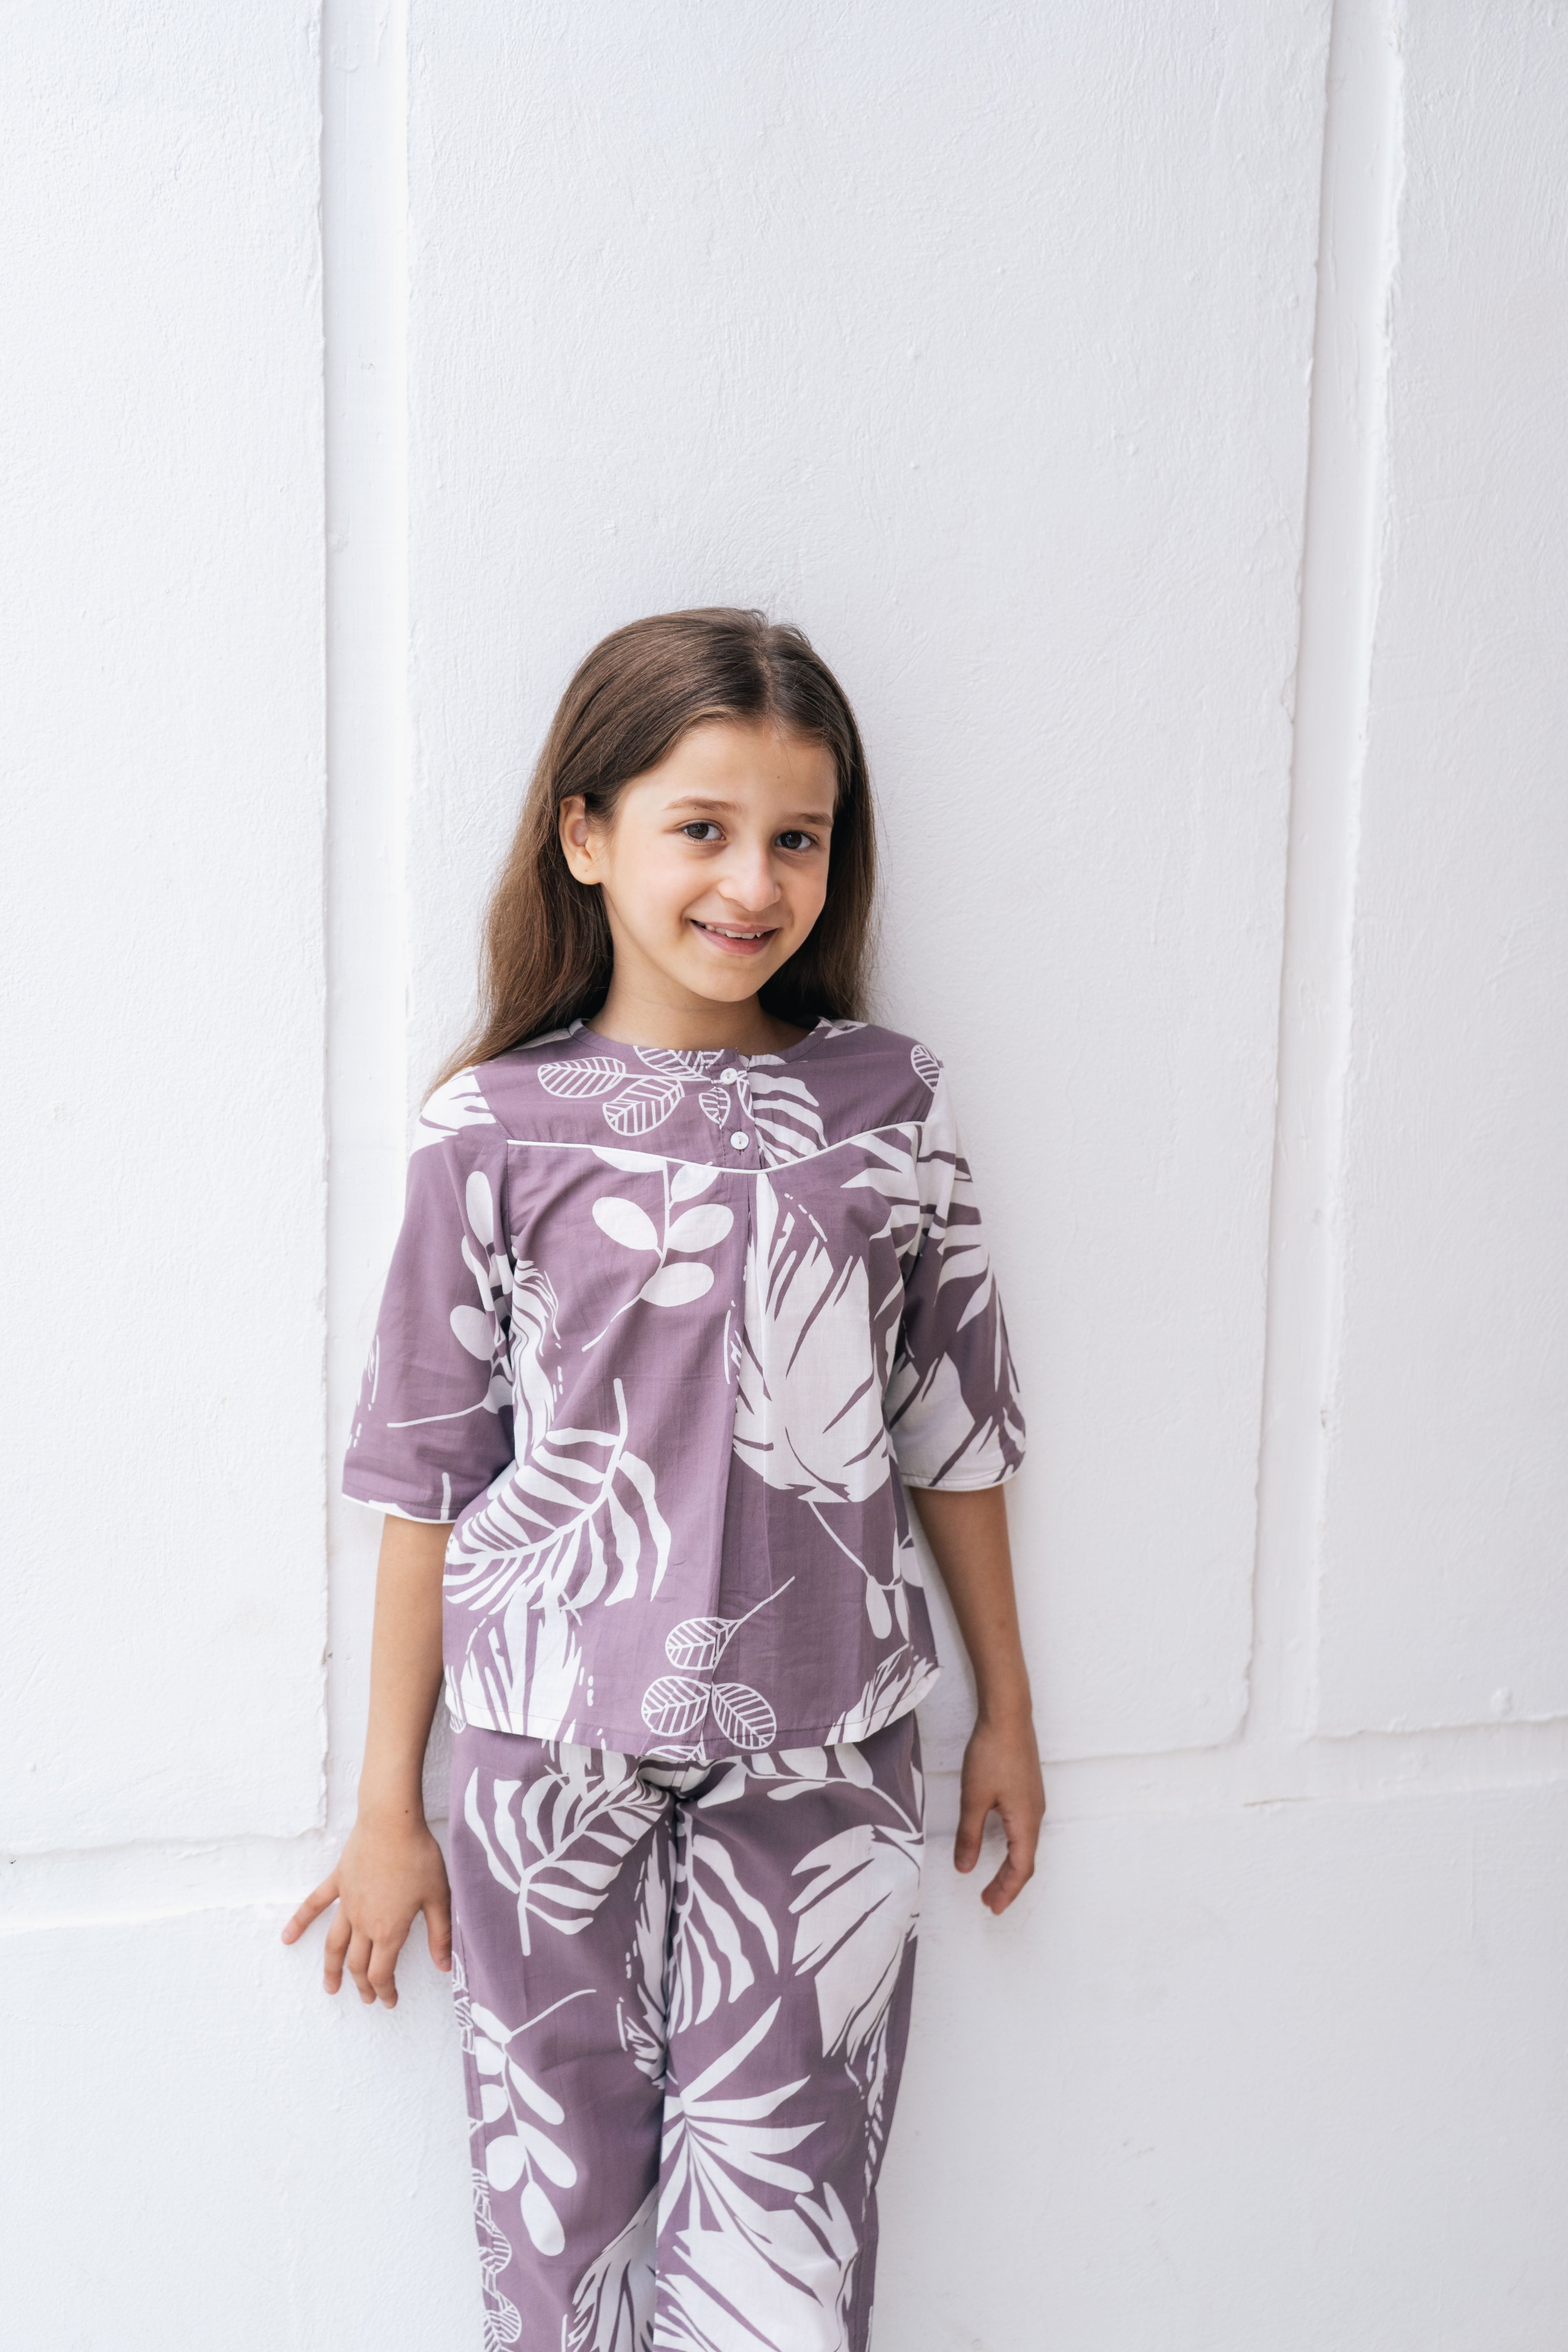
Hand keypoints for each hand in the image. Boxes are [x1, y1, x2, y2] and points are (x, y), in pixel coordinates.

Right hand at [281, 1810, 451, 2007]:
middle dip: (363, 1985)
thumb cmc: (418, 1856)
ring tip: (330, 1987)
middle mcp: (363, 1922)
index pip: (382, 1972)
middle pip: (358, 1964)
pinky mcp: (338, 1882)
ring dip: (331, 1969)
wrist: (392, 1821)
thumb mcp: (439, 1897)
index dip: (384, 1990)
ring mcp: (347, 1903)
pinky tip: (287, 1938)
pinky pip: (315, 1905)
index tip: (389, 2000)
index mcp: (389, 1930)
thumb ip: (441, 1935)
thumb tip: (445, 1967)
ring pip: (334, 1945)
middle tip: (368, 1997)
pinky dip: (299, 1922)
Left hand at [955, 1711, 1044, 1914]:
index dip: (1006, 1891)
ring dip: (1011, 1865)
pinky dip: (1013, 1846)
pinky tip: (1000, 1844)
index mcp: (1025, 1821)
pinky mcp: (1028, 1789)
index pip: (1020, 1868)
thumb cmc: (992, 1754)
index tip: (992, 1908)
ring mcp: (1034, 1800)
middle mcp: (1036, 1815)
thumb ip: (968, 1835)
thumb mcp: (974, 1798)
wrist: (1008, 1714)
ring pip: (1026, 1844)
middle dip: (1008, 1884)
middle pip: (1026, 1860)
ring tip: (993, 1881)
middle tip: (989, 1902)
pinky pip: (1024, 1828)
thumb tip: (965, 1868)